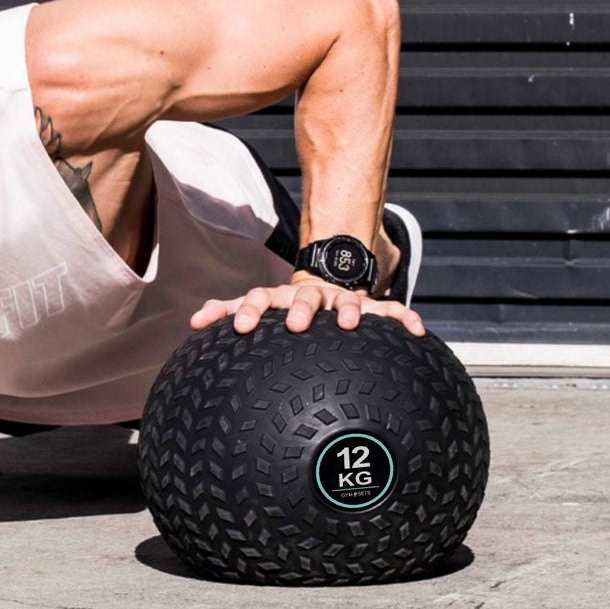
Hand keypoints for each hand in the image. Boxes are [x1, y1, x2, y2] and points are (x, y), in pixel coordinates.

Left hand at [191, 274, 426, 336]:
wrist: (326, 278)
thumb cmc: (285, 305)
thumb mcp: (258, 307)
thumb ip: (225, 311)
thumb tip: (192, 320)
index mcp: (281, 299)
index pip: (259, 298)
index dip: (249, 310)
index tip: (240, 328)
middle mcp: (311, 296)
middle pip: (304, 298)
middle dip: (302, 310)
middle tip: (296, 325)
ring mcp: (341, 300)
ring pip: (347, 302)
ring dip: (350, 310)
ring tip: (351, 323)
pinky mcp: (370, 307)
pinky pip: (391, 310)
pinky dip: (404, 318)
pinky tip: (418, 330)